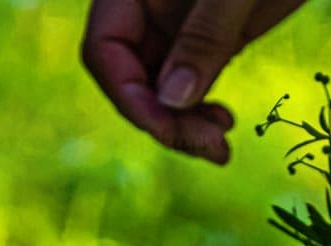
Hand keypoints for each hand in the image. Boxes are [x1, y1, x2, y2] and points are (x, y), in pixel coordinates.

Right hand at [81, 0, 305, 163]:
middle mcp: (149, 10)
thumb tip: (171, 100)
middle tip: (212, 147)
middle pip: (131, 80)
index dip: (130, 97)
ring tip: (220, 145)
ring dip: (181, 126)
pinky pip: (190, 87)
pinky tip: (224, 125)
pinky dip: (200, 114)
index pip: (106, 50)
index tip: (169, 127)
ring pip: (160, 92)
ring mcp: (179, 28)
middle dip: (162, 120)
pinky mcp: (212, 40)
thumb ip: (204, 36)